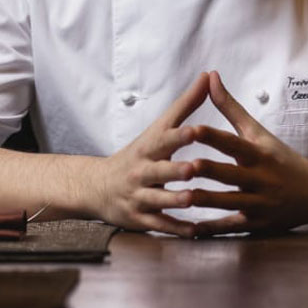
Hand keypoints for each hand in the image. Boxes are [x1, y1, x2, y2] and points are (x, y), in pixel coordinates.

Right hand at [92, 72, 209, 236]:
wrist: (98, 187)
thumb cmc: (139, 153)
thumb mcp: (158, 128)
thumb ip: (187, 104)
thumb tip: (210, 75)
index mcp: (149, 148)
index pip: (164, 140)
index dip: (178, 136)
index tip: (194, 131)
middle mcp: (142, 172)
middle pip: (159, 171)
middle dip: (176, 170)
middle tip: (193, 167)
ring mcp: (139, 197)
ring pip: (159, 200)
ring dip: (176, 200)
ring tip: (192, 199)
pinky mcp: (140, 219)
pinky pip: (159, 226)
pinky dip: (177, 229)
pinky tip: (195, 232)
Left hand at [189, 71, 307, 235]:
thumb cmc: (279, 157)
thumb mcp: (258, 132)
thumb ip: (230, 107)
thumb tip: (210, 76)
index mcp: (257, 153)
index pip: (232, 142)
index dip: (213, 136)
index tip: (192, 129)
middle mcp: (259, 178)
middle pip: (230, 174)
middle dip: (208, 171)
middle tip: (185, 166)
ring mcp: (258, 203)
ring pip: (229, 203)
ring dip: (206, 201)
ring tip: (182, 197)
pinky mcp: (256, 224)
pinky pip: (232, 228)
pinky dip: (213, 229)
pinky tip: (192, 229)